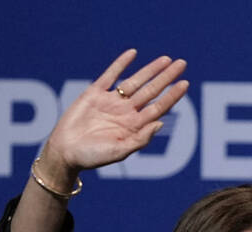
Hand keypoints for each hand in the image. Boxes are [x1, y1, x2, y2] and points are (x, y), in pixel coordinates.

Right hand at [38, 49, 188, 185]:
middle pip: (152, 91)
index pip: (159, 107)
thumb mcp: (120, 152)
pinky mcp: (94, 93)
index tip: (185, 83)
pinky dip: (121, 64)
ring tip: (166, 59)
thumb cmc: (93, 157)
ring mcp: (111, 101)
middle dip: (166, 77)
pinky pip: (110, 75)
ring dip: (150, 70)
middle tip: (182, 63)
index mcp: (135, 126)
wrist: (66, 152)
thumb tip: (160, 123)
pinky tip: (133, 54)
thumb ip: (140, 139)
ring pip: (135, 81)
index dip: (172, 95)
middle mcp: (126, 112)